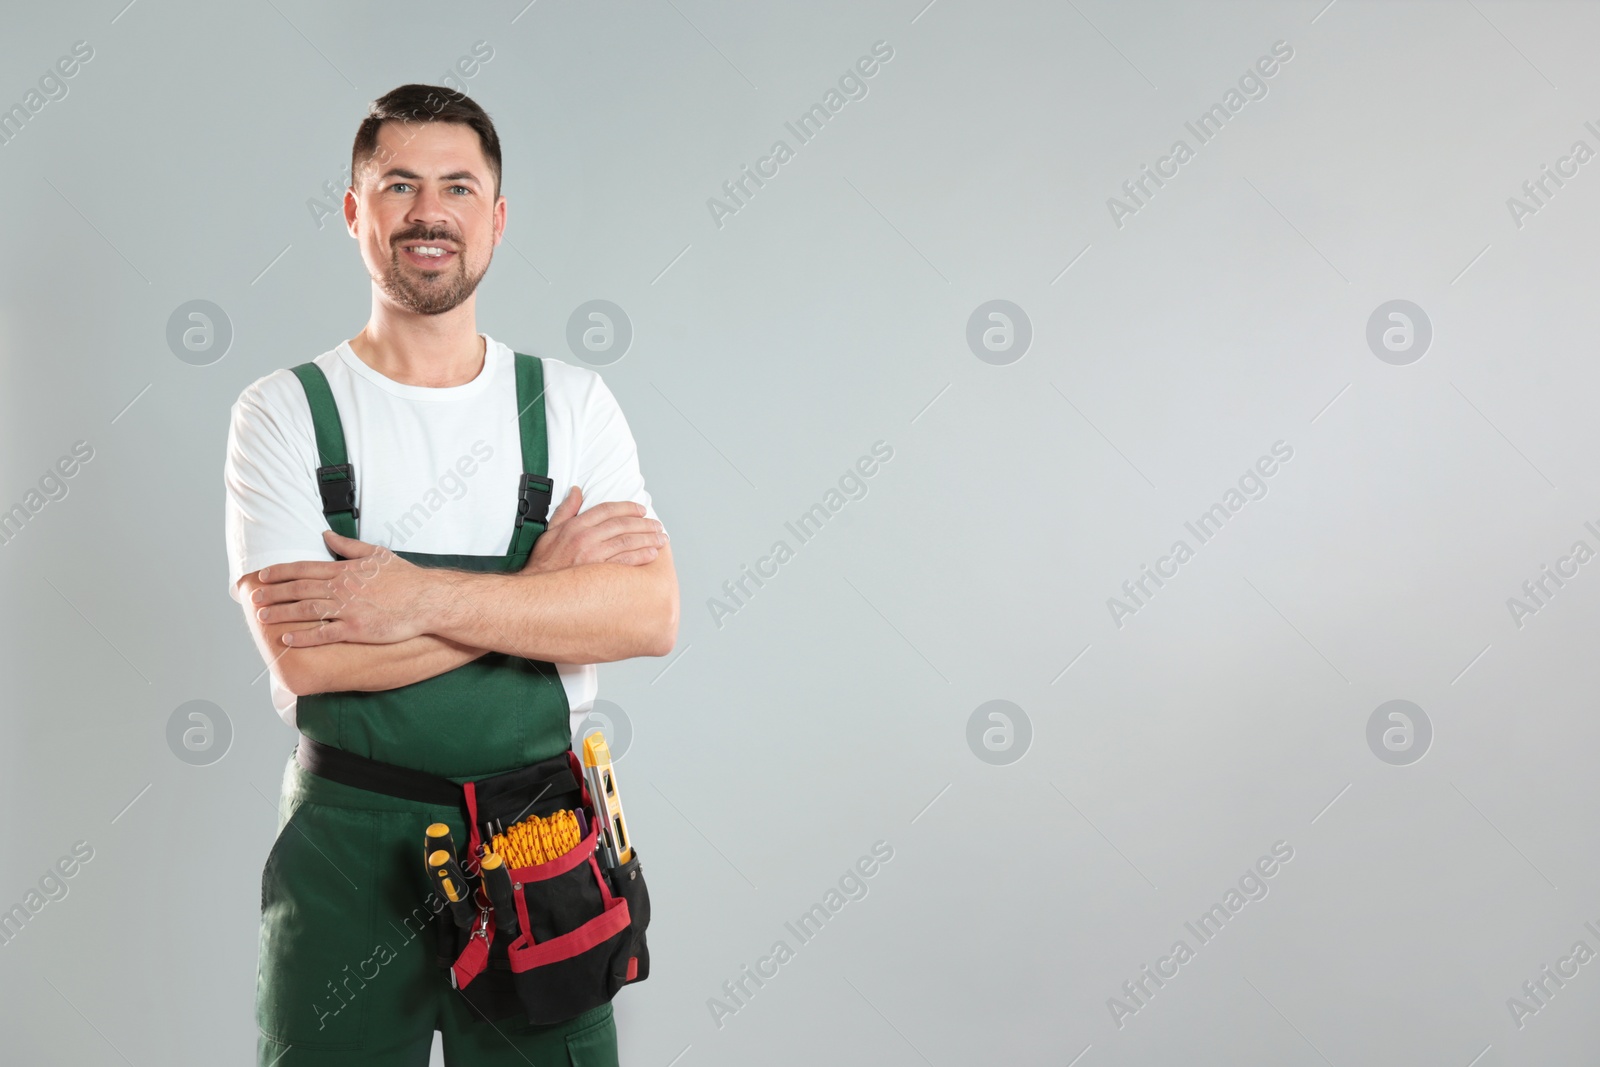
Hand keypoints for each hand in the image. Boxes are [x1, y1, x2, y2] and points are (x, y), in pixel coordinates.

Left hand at [249, 530, 443, 645]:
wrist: (427, 600)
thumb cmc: (405, 578)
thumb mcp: (377, 554)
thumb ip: (348, 546)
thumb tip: (327, 534)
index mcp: (345, 570)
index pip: (304, 569)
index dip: (280, 572)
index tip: (263, 576)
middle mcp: (342, 588)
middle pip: (299, 589)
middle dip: (273, 593)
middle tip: (253, 597)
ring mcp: (348, 609)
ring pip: (306, 610)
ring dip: (281, 613)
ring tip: (263, 617)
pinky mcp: (356, 629)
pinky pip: (323, 634)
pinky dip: (304, 636)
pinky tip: (288, 639)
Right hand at [524, 486, 665, 574]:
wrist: (538, 593)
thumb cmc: (543, 564)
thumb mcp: (549, 532)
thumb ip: (566, 511)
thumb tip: (577, 492)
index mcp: (575, 526)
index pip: (607, 510)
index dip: (627, 507)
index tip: (641, 509)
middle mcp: (585, 538)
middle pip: (622, 524)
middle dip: (644, 523)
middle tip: (657, 525)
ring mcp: (593, 556)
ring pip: (627, 541)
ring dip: (648, 538)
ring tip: (661, 538)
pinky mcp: (599, 574)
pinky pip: (626, 562)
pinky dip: (641, 556)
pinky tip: (652, 554)